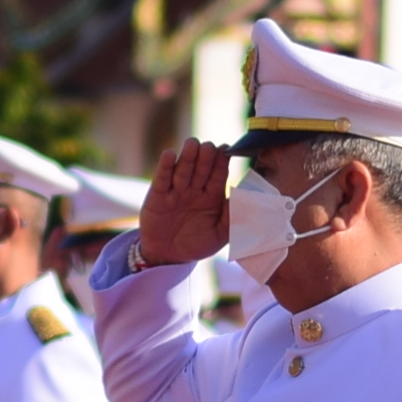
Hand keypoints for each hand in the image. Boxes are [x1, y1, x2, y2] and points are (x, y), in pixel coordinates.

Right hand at [134, 137, 231, 269]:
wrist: (169, 257)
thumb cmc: (196, 244)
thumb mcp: (219, 236)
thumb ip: (232, 219)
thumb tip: (244, 201)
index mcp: (212, 195)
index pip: (218, 174)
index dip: (222, 161)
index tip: (227, 149)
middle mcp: (195, 189)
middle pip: (201, 167)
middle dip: (206, 156)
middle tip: (210, 147)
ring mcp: (176, 190)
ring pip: (183, 169)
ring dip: (188, 156)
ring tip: (192, 144)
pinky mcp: (157, 195)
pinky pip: (162, 178)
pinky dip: (165, 166)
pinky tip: (169, 154)